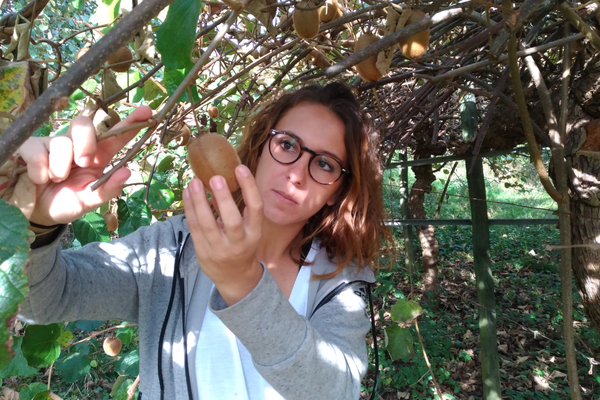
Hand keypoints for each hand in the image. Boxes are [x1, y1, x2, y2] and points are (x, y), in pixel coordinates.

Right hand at [17, 106, 152, 225]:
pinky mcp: (31, 147)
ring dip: (60, 166)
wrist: (36, 213)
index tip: (147, 112)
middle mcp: (77, 145)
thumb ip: (107, 190)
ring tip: (57, 180)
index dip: (130, 123)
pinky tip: (40, 179)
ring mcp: (53, 143)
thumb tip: (127, 172)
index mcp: (97, 156)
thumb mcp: (89, 201)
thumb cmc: (67, 202)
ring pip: (61, 141)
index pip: (115, 135)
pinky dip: (41, 169)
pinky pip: (38, 150)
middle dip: (86, 142)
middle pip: (84, 123)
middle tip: (83, 163)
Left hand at [182, 165, 263, 305]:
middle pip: (231, 220)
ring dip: (199, 201)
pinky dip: (189, 210)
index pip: (256, 208)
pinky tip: (187, 194)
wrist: (234, 277)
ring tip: (194, 182)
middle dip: (223, 198)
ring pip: (207, 225)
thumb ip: (238, 208)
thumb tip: (222, 179)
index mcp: (254, 233)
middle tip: (215, 177)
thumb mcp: (248, 228)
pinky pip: (194, 229)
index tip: (240, 167)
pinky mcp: (203, 252)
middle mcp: (239, 242)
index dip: (249, 187)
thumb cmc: (242, 245)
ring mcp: (219, 249)